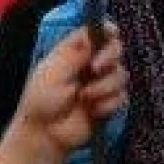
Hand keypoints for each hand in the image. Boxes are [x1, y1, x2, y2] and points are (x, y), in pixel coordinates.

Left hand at [11, 25, 126, 154]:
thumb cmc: (41, 101)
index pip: (95, 33)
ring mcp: (101, 83)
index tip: (111, 33)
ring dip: (104, 87)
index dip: (106, 30)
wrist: (47, 133)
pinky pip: (122, 97)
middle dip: (109, 57)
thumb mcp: (52, 73)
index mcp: (72, 53)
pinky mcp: (110, 102)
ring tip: (84, 98)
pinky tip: (92, 111)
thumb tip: (91, 33)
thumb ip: (73, 53)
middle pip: (115, 49)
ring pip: (121, 74)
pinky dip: (107, 104)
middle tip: (96, 68)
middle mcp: (89, 65)